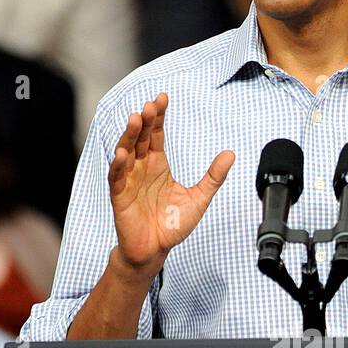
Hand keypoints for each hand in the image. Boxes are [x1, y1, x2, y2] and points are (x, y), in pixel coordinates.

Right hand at [109, 92, 234, 277]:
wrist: (156, 250)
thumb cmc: (172, 225)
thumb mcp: (199, 198)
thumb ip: (213, 177)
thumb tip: (230, 154)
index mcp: (158, 165)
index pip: (156, 134)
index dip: (159, 117)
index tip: (162, 98)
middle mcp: (142, 168)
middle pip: (141, 138)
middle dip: (145, 120)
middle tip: (150, 104)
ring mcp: (129, 180)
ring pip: (126, 152)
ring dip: (129, 135)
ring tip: (135, 119)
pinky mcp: (120, 196)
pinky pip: (116, 177)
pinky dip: (117, 165)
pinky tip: (121, 153)